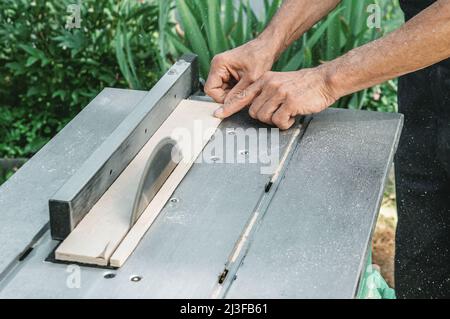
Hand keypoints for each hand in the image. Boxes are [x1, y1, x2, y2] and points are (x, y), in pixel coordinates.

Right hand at [204, 39, 275, 104]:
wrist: (267, 47)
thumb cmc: (260, 56)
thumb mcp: (251, 79)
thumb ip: (238, 94)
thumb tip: (228, 107)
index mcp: (219, 64)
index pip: (210, 89)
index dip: (221, 98)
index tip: (234, 100)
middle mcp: (218, 66)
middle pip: (215, 91)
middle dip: (229, 96)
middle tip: (243, 95)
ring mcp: (222, 69)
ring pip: (222, 90)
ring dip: (234, 93)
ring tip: (246, 89)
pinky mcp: (228, 72)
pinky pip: (228, 87)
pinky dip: (236, 90)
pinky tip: (246, 87)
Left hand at [213, 67, 338, 129]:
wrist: (324, 80)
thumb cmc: (304, 85)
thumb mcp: (280, 82)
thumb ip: (265, 92)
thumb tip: (254, 109)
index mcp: (264, 79)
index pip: (242, 95)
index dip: (229, 107)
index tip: (218, 114)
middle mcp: (269, 84)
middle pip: (253, 112)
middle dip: (265, 118)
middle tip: (278, 113)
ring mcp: (279, 92)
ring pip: (265, 117)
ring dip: (276, 121)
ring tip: (287, 113)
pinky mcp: (289, 102)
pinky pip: (279, 121)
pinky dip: (286, 123)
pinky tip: (293, 116)